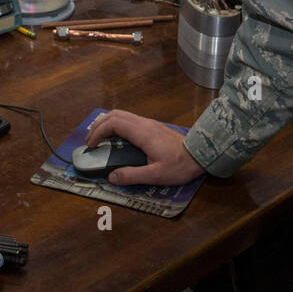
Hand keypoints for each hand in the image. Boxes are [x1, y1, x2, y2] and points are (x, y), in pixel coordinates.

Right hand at [82, 109, 205, 186]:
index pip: (113, 123)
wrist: (201, 154)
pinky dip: (116, 125)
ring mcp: (149, 123)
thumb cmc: (180, 165)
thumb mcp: (155, 175)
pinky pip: (129, 120)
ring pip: (122, 115)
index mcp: (142, 133)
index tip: (91, 145)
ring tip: (100, 138)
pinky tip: (116, 138)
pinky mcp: (153, 126)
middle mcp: (144, 123)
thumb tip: (111, 176)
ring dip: (107, 124)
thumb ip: (132, 175)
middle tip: (91, 142)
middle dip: (99, 125)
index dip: (98, 132)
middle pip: (115, 114)